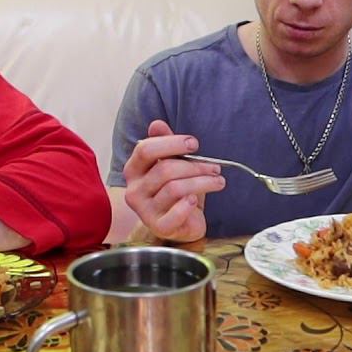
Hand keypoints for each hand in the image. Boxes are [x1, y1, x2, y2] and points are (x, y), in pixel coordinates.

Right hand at [121, 120, 225, 242]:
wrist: (180, 222)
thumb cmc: (175, 190)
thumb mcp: (171, 163)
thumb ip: (164, 144)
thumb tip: (157, 124)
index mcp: (134, 170)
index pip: (146, 150)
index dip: (171, 143)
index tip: (194, 144)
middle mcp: (134, 190)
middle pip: (164, 169)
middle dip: (195, 166)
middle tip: (215, 167)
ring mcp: (144, 210)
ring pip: (174, 189)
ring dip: (202, 182)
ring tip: (218, 181)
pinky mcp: (158, 226)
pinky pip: (175, 214)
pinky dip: (188, 205)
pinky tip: (196, 200)